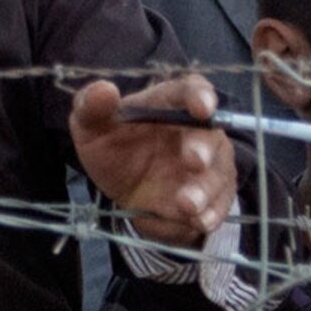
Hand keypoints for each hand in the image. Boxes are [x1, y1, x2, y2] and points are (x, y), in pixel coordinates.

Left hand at [70, 76, 234, 246]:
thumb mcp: (92, 127)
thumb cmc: (114, 147)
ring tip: (186, 205)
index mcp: (170, 105)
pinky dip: (211, 213)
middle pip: (209, 134)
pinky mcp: (215, 196)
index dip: (199, 96)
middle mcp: (197, 131)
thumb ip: (91, 106)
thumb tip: (104, 89)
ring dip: (204, 189)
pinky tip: (199, 221)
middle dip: (204, 148)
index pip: (190, 90)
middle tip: (193, 161)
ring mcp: (210, 165)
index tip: (202, 106)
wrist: (127, 193)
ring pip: (217, 174)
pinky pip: (219, 204)